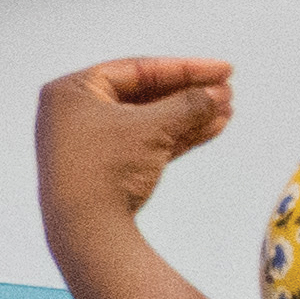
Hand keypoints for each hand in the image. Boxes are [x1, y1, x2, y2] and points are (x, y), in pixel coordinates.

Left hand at [34, 54, 235, 240]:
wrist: (87, 229)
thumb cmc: (106, 168)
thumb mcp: (151, 127)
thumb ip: (187, 105)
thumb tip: (216, 94)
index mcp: (72, 90)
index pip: (136, 69)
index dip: (184, 69)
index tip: (224, 69)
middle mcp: (75, 113)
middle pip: (144, 94)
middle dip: (189, 94)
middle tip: (228, 91)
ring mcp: (89, 142)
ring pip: (149, 121)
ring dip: (189, 115)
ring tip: (227, 110)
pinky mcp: (105, 169)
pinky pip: (147, 143)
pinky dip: (178, 136)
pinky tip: (213, 127)